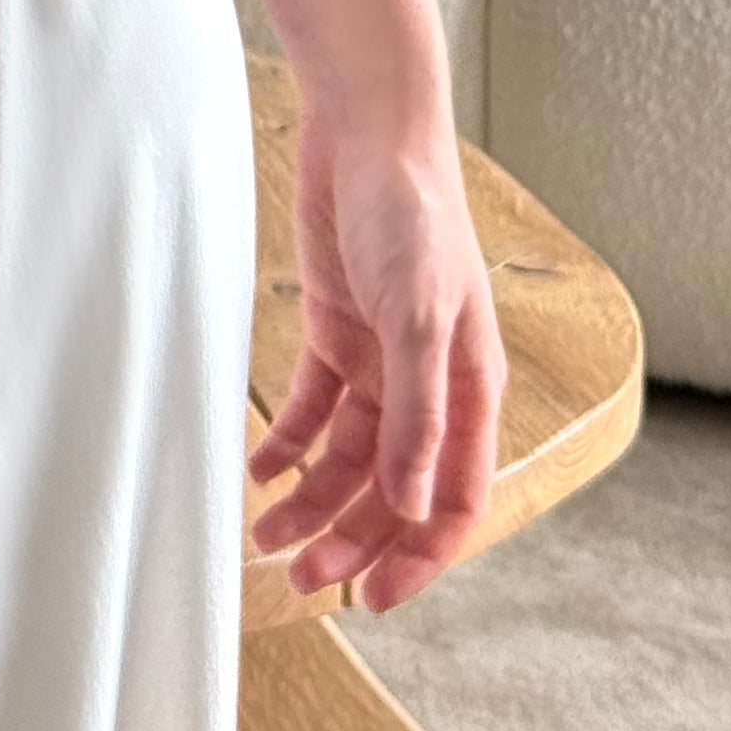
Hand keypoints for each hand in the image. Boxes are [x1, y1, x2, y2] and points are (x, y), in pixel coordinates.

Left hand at [246, 88, 506, 610]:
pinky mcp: (338, 331)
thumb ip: (417, 414)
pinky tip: (260, 469)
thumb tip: (411, 505)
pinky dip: (289, 443)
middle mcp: (428, 386)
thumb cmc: (413, 215)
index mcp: (469, 391)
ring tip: (267, 538)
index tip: (372, 599)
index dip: (416, 556)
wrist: (369, 130)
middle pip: (392, 489)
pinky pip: (314, 409)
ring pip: (349, 457)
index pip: (452, 500)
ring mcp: (382, 361)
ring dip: (312, 500)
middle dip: (351, 538)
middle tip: (301, 578)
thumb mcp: (420, 318)